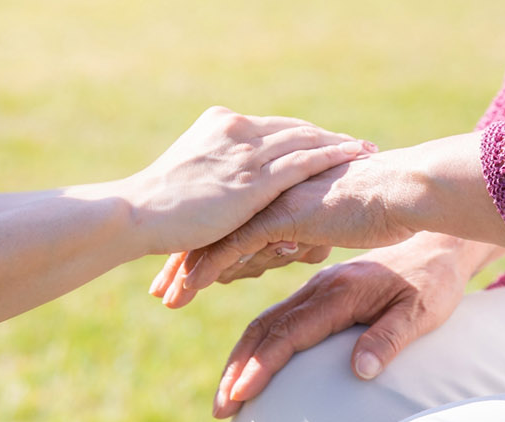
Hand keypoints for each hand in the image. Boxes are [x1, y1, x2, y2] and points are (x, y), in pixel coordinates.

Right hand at [121, 106, 372, 254]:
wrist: (137, 213)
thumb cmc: (156, 207)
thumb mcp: (188, 176)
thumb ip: (214, 173)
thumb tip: (229, 189)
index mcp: (219, 124)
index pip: (273, 127)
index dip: (303, 134)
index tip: (327, 140)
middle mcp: (236, 129)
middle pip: (295, 129)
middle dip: (328, 137)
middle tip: (358, 144)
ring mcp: (245, 152)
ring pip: (305, 141)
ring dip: (339, 145)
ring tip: (367, 150)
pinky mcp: (253, 178)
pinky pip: (304, 161)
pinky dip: (333, 156)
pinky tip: (355, 158)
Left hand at [155, 148, 427, 306]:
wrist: (407, 191)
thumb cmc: (383, 208)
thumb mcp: (332, 223)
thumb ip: (305, 231)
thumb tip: (289, 243)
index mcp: (277, 191)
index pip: (229, 218)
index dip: (203, 245)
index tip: (179, 270)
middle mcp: (268, 193)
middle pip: (214, 227)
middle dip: (183, 259)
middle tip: (159, 289)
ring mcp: (273, 201)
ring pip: (217, 236)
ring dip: (188, 269)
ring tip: (166, 297)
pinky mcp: (283, 214)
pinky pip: (235, 244)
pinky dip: (208, 266)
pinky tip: (188, 288)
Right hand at [210, 236, 475, 417]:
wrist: (438, 245)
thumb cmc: (434, 283)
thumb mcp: (422, 312)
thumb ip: (389, 338)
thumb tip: (360, 372)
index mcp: (341, 292)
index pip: (290, 333)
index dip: (262, 366)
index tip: (241, 394)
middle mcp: (321, 287)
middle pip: (266, 328)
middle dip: (239, 368)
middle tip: (221, 408)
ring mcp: (317, 288)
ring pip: (266, 322)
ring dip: (241, 358)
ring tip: (227, 395)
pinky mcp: (319, 292)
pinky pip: (278, 317)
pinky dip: (257, 344)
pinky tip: (249, 366)